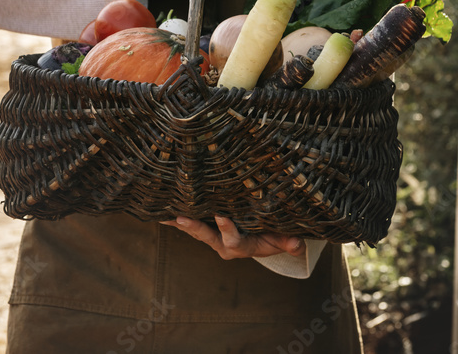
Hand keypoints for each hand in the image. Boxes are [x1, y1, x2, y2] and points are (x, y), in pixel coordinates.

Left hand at [161, 215, 303, 259]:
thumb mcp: (286, 240)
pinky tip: (160, 209)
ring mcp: (212, 237)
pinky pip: (189, 223)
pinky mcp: (205, 229)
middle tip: (181, 218)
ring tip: (162, 212)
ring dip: (179, 221)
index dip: (227, 229)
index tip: (221, 215)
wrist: (265, 240)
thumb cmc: (276, 237)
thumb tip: (296, 244)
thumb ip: (290, 243)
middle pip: (207, 236)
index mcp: (241, 247)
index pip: (233, 240)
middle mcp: (223, 244)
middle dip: (194, 227)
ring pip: (194, 229)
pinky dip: (176, 217)